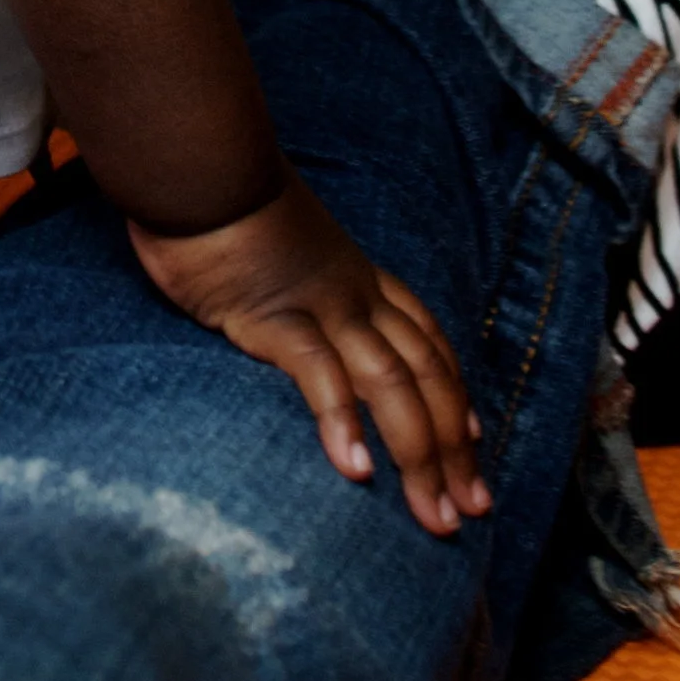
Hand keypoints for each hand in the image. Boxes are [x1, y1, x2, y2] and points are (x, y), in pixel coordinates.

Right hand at [129, 171, 488, 535]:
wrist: (202, 163)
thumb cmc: (224, 201)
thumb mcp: (281, 240)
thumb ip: (299, 276)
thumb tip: (291, 300)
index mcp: (358, 274)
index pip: (427, 341)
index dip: (457, 392)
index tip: (477, 441)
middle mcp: (355, 294)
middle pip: (425, 376)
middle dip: (454, 448)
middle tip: (472, 510)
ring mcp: (321, 305)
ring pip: (392, 385)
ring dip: (420, 456)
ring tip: (435, 517)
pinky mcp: (274, 317)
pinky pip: (320, 375)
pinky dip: (342, 423)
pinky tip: (355, 471)